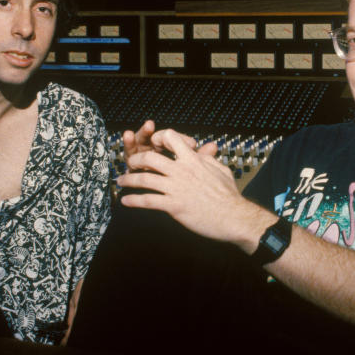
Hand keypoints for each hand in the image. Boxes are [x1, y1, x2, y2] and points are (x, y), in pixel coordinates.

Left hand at [117, 128, 274, 251]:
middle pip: (150, 157)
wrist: (234, 217)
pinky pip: (147, 201)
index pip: (171, 137)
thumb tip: (203, 152)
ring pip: (144, 180)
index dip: (159, 137)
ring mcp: (177, 188)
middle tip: (129, 164)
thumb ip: (208, 159)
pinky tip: (126, 202)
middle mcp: (182, 171)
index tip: (153, 143)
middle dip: (135, 160)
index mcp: (193, 159)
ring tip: (120, 182)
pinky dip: (133, 201)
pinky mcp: (174, 206)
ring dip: (128, 180)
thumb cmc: (229, 195)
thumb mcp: (220, 170)